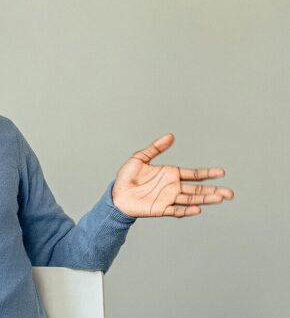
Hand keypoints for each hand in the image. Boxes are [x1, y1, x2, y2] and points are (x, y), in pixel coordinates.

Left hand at [112, 133, 234, 217]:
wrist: (116, 194)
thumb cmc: (127, 177)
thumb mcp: (139, 158)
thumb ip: (155, 148)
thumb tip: (170, 136)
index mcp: (171, 175)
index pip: (194, 175)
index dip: (208, 173)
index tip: (222, 172)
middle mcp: (173, 187)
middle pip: (198, 190)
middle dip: (214, 191)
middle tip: (230, 193)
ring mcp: (168, 199)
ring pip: (191, 200)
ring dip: (205, 200)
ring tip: (220, 199)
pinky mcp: (160, 209)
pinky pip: (176, 210)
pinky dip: (187, 210)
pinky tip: (197, 209)